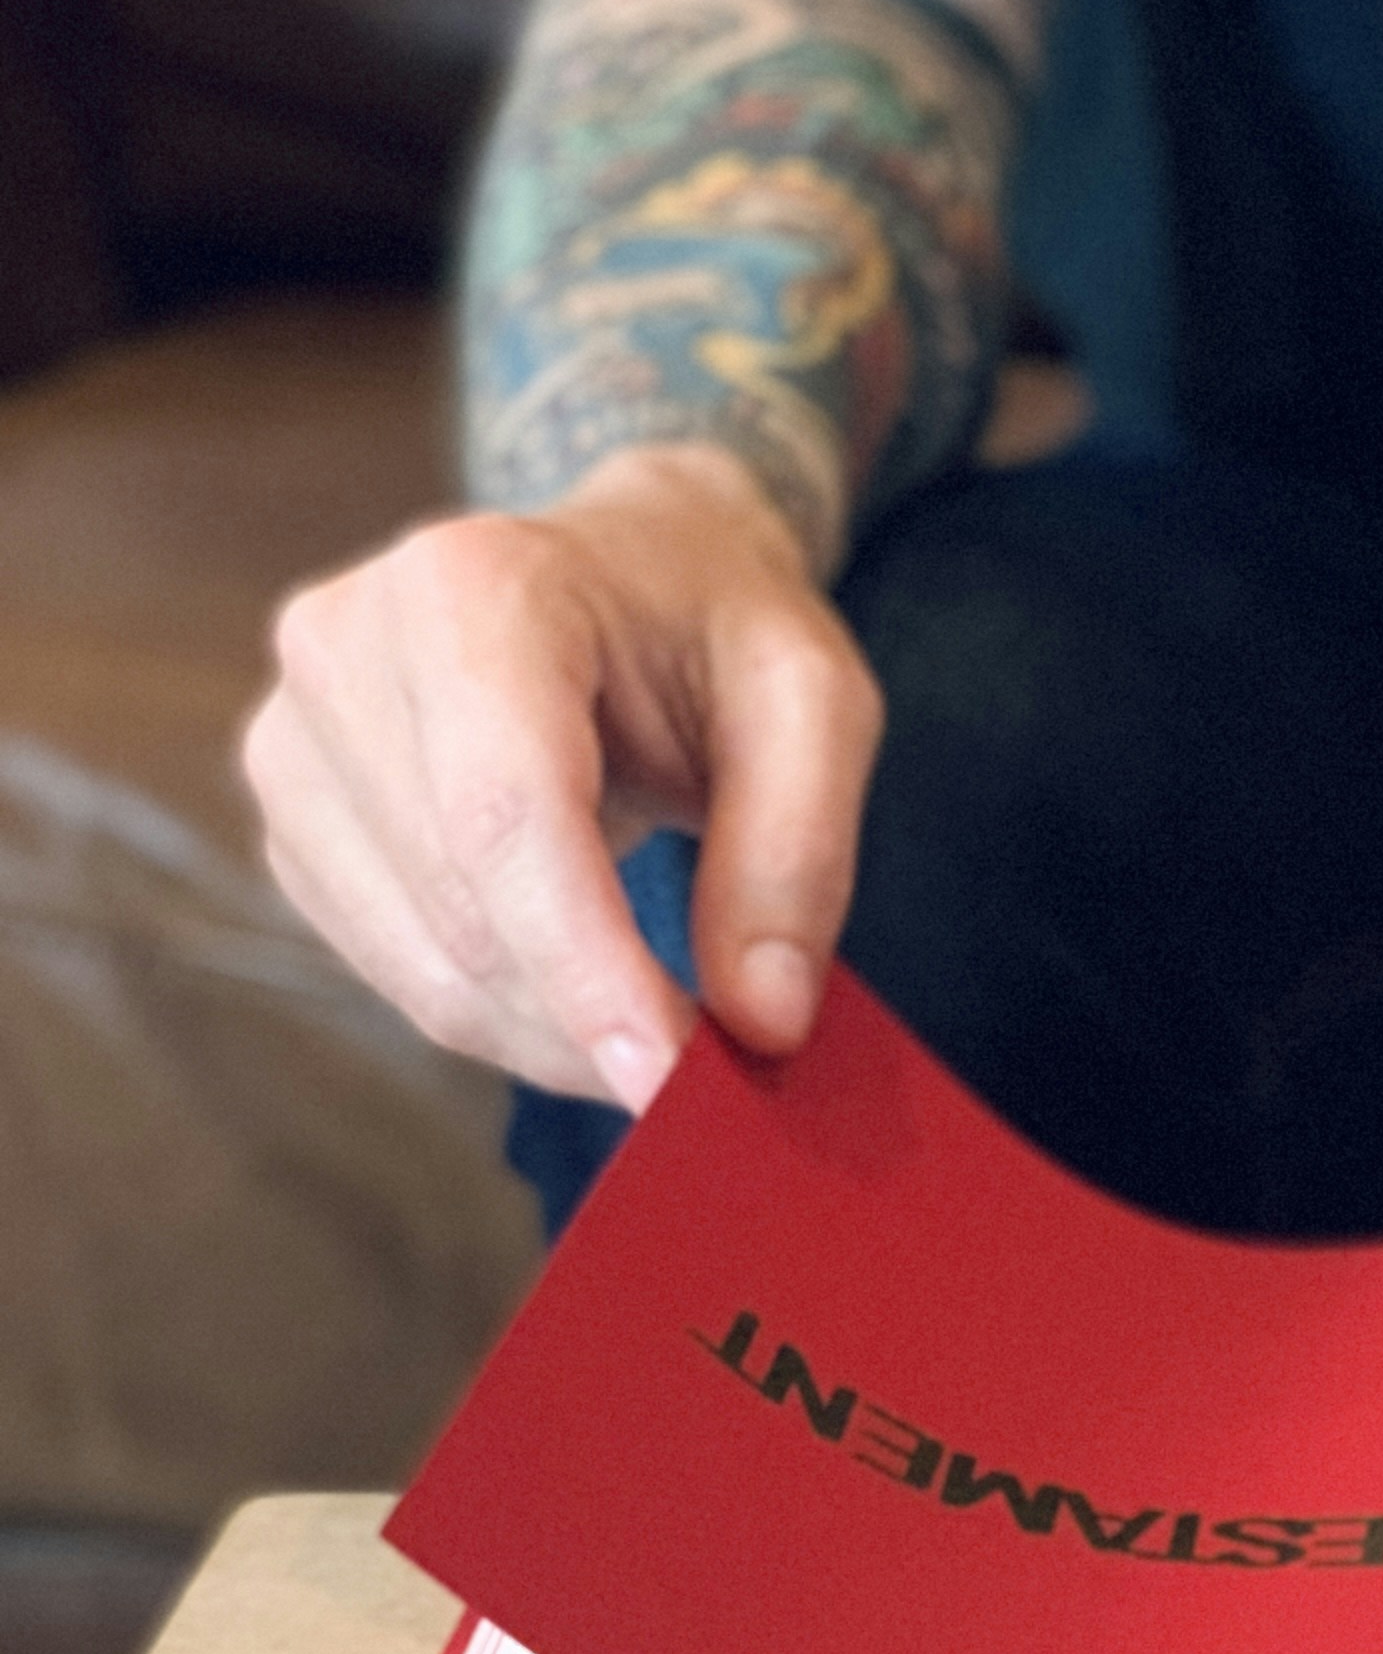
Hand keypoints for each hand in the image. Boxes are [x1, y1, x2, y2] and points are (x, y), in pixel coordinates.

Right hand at [243, 443, 880, 1108]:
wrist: (632, 573)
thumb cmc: (720, 628)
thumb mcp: (815, 706)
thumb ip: (797, 858)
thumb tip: (763, 1023)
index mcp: (472, 588)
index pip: (505, 819)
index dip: (587, 970)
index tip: (674, 1080)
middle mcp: (345, 648)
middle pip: (461, 911)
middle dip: (596, 1020)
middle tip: (717, 1068)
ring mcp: (295, 736)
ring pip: (421, 966)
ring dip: (555, 1038)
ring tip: (666, 1027)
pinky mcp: (296, 818)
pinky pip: (392, 970)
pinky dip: (505, 1018)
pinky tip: (587, 992)